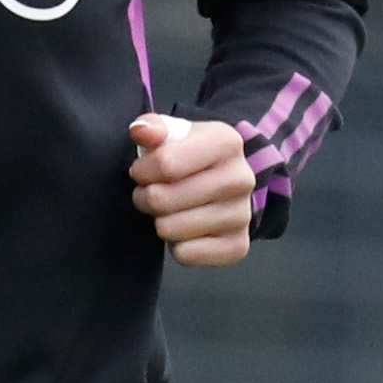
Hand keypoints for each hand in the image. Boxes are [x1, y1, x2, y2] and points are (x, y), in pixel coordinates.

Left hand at [131, 115, 260, 264]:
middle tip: (149, 194)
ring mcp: (242, 215)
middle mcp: (241, 179)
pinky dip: (176, 245)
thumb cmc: (190, 156)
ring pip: (170, 229)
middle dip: (145, 198)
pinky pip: (185, 254)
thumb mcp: (174, 133)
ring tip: (165, 210)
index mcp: (227, 143)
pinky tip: (183, 229)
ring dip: (158, 221)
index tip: (140, 171)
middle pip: (164, 199)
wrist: (225, 182)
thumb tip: (140, 131)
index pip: (166, 164)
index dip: (141, 171)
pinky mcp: (238, 246)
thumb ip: (153, 128)